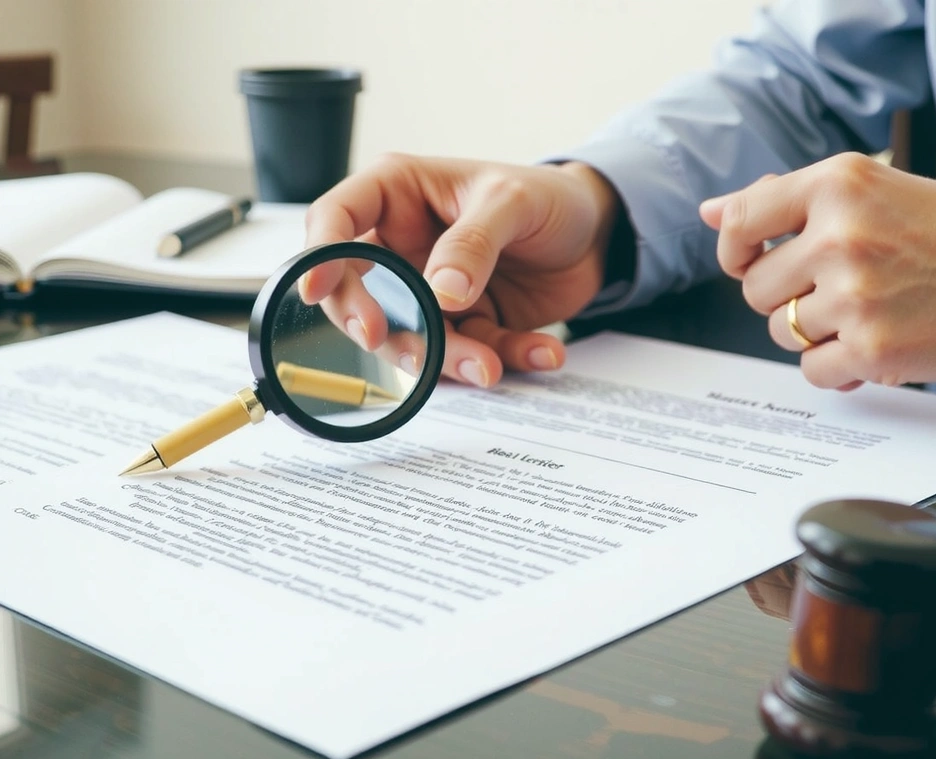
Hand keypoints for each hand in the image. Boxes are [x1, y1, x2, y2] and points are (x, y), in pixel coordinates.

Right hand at [303, 154, 620, 386]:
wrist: (598, 234)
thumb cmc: (549, 196)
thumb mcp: (513, 201)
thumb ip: (474, 241)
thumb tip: (439, 293)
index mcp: (398, 196)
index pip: (335, 220)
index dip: (318, 256)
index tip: (317, 291)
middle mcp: (404, 247)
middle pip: (360, 295)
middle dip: (383, 331)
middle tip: (415, 353)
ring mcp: (431, 292)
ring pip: (414, 337)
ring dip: (448, 360)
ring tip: (488, 366)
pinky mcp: (467, 325)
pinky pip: (472, 353)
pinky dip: (504, 360)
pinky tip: (543, 352)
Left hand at [699, 153, 935, 390]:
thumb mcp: (872, 190)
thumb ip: (787, 199)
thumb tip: (712, 211)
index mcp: (838, 185)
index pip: (742, 220)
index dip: (734, 249)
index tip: (747, 261)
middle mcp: (841, 236)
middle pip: (756, 288)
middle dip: (784, 296)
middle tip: (834, 289)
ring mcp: (854, 295)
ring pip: (781, 331)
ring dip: (812, 331)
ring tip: (863, 312)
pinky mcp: (870, 347)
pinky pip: (811, 369)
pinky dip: (833, 366)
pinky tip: (868, 344)